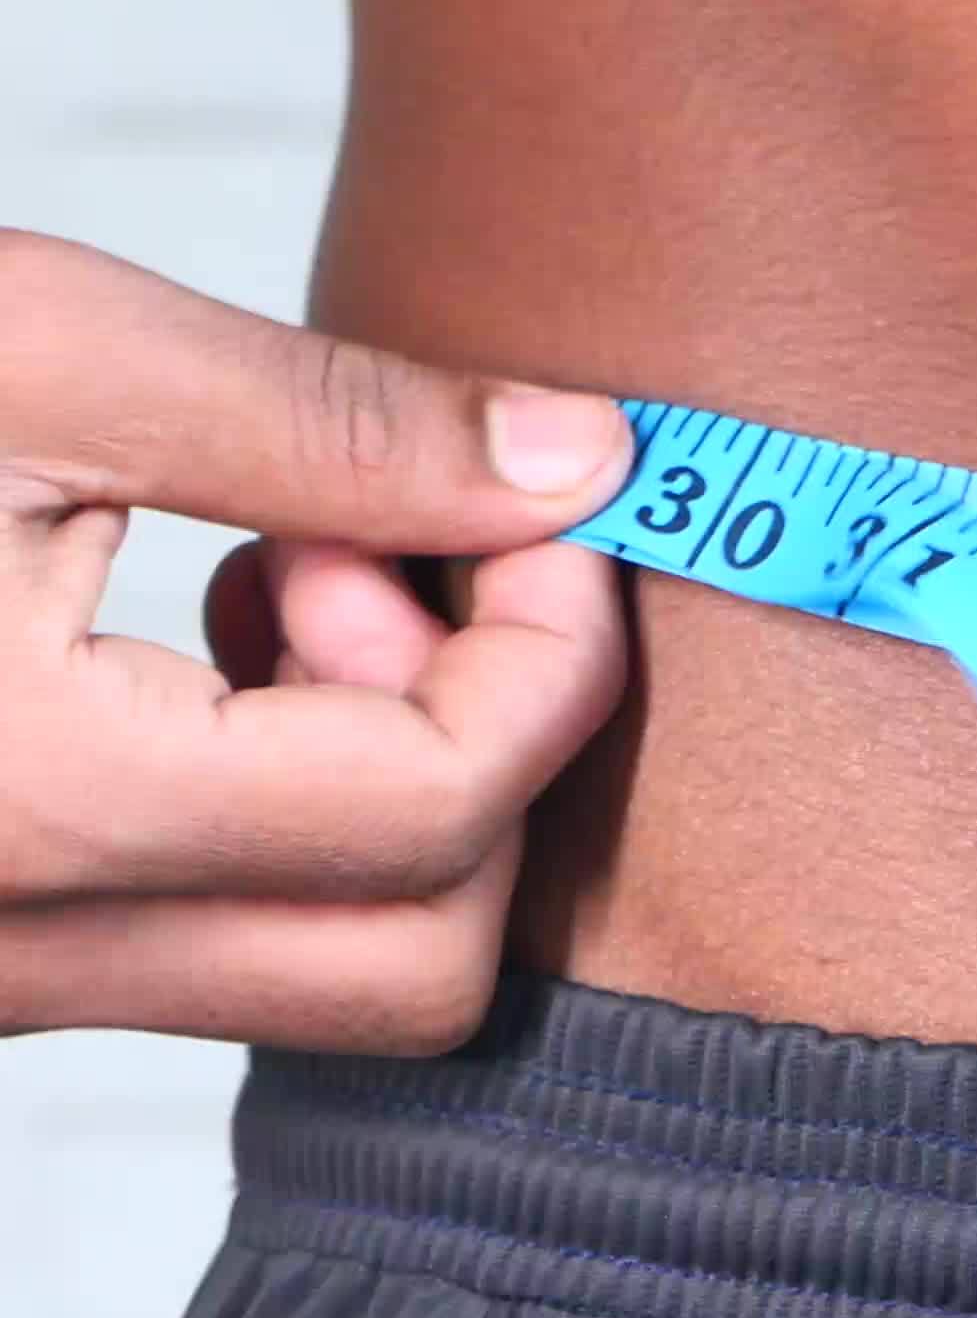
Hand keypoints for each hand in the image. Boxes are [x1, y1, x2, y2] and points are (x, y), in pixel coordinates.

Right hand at [0, 231, 632, 1050]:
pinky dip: (277, 811)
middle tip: (374, 559)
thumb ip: (328, 423)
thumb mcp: (22, 345)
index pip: (444, 811)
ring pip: (320, 973)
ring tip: (273, 573)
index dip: (555, 651)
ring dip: (386, 783)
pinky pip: (205, 946)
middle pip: (421, 964)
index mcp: (23, 808)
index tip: (538, 503)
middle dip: (479, 753)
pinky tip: (194, 640)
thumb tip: (581, 463)